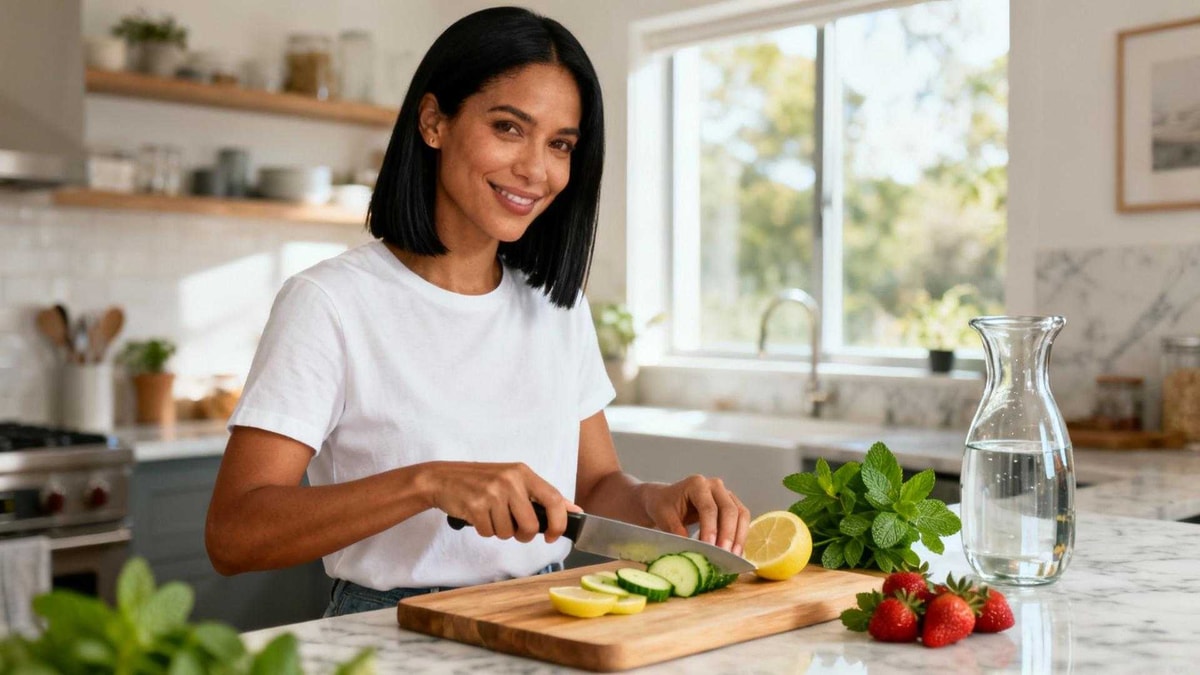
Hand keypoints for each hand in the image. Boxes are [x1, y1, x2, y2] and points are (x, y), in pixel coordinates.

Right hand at [423, 461, 579, 543]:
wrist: (443, 478)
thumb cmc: (481, 481)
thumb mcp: (514, 480)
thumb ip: (542, 495)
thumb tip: (574, 510)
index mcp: (523, 473)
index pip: (554, 499)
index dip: (558, 523)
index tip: (553, 536)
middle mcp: (510, 480)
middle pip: (531, 525)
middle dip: (524, 535)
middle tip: (514, 528)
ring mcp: (492, 492)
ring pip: (508, 533)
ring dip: (500, 532)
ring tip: (491, 515)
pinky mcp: (475, 505)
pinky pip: (489, 532)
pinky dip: (484, 530)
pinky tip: (478, 515)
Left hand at [640, 475, 750, 555]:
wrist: (666, 499)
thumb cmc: (664, 506)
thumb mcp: (665, 518)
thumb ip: (678, 532)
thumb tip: (692, 551)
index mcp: (696, 484)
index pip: (708, 508)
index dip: (710, 528)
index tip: (710, 547)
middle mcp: (714, 486)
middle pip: (729, 510)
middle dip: (728, 534)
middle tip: (724, 555)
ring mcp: (725, 494)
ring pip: (741, 514)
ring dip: (739, 536)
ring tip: (734, 557)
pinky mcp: (732, 504)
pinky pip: (742, 519)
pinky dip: (741, 535)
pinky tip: (736, 551)